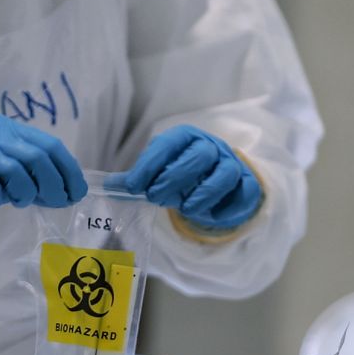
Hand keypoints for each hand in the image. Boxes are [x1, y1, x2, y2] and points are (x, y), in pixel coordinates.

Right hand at [0, 115, 86, 234]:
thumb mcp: (3, 176)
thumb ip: (30, 178)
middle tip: (55, 203)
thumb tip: (64, 192)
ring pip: (16, 169)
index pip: (50, 146)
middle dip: (54, 185)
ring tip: (18, 202)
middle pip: (38, 157)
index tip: (76, 193)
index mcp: (8, 130)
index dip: (69, 171)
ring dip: (24, 193)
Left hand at [123, 125, 261, 230]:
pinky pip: (242, 194)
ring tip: (184, 208)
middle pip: (199, 155)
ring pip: (224, 174)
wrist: (217, 178)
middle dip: (175, 177)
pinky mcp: (247, 185)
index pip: (169, 144)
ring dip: (202, 193)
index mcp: (186, 138)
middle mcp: (211, 147)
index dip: (150, 164)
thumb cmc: (181, 174)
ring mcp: (232, 165)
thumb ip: (136, 180)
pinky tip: (209, 216)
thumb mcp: (157, 173)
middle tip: (155, 197)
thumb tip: (107, 186)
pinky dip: (226, 207)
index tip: (133, 185)